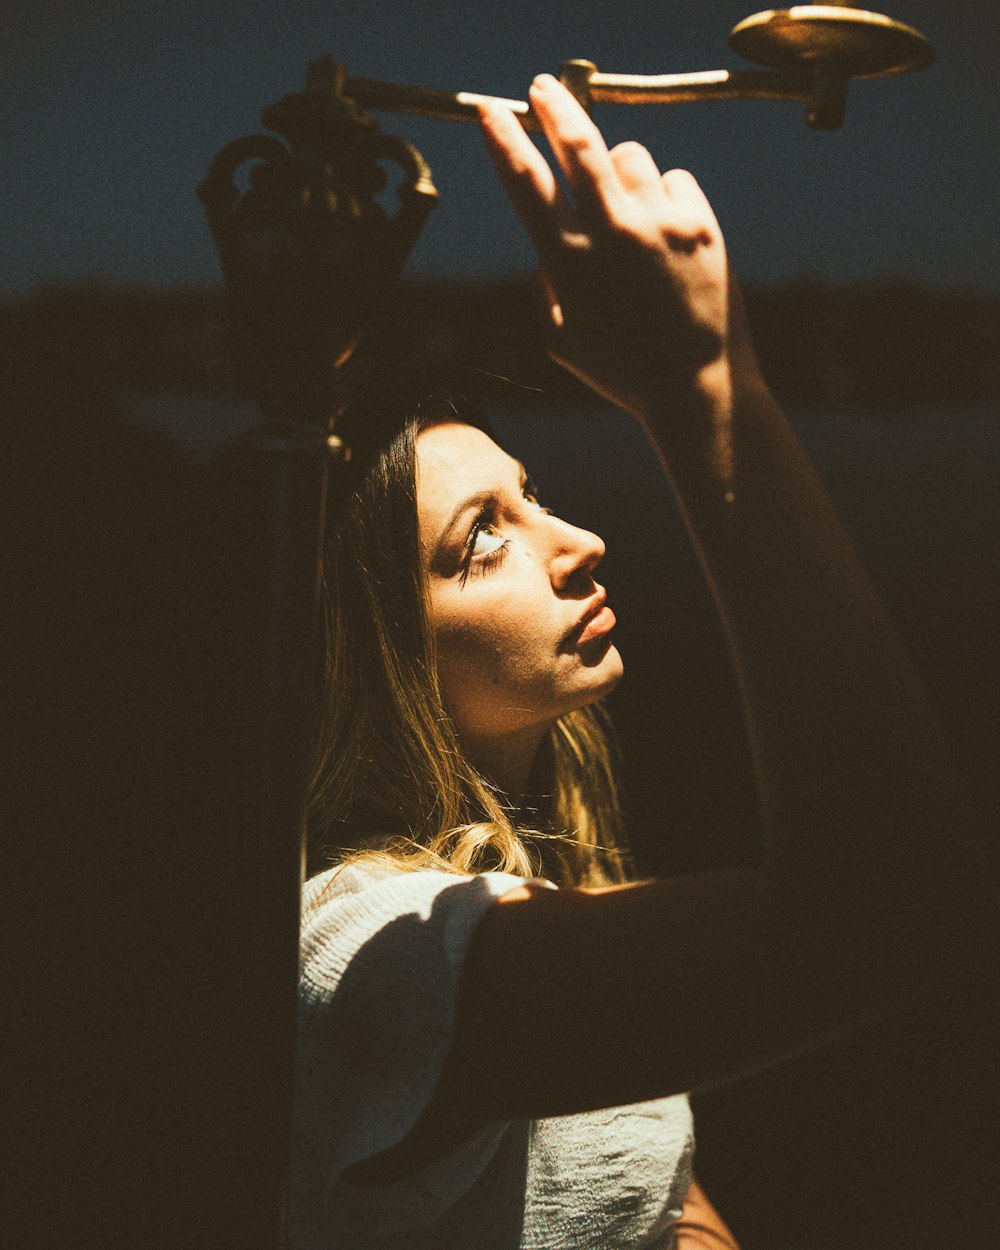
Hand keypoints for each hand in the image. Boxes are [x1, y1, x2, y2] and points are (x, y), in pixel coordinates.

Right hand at [479, 75, 739, 422]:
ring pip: (630, 155)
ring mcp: (658, 225)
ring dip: (620, 170)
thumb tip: (543, 248)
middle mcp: (611, 235)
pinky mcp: (699, 223)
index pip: (526, 184)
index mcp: (568, 265)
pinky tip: (666, 237)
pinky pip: (674, 179)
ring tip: (628, 213)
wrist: (696, 385)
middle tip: (544, 87)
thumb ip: (544, 290)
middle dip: (555, 106)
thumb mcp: (562, 343)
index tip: (492, 110)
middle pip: (577, 143)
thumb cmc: (624, 371)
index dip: (503, 139)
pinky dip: (664, 198)